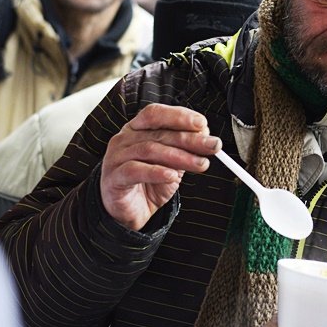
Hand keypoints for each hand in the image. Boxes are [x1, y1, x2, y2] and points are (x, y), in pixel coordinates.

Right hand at [100, 103, 219, 230]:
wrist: (128, 212)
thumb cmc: (148, 183)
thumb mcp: (171, 163)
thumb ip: (184, 149)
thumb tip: (206, 137)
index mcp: (138, 129)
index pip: (157, 114)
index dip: (180, 117)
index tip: (203, 124)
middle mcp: (125, 138)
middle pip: (160, 132)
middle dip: (190, 139)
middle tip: (212, 146)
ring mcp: (117, 157)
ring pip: (150, 150)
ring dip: (180, 156)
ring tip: (200, 164)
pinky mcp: (114, 178)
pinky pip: (135, 171)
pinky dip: (157, 172)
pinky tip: (172, 176)